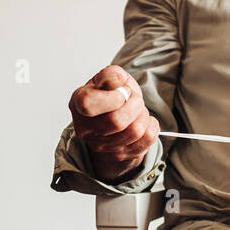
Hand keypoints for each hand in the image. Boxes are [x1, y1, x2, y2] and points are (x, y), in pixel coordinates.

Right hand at [68, 65, 159, 181]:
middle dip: (134, 104)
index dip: (113, 97)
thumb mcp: (108, 78)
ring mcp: (101, 145)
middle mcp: (85, 129)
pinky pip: (147, 138)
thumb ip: (110, 74)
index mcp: (77, 104)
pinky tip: (142, 120)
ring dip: (143, 114)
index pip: (88, 104)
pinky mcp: (120, 154)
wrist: (115, 118)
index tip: (122, 91)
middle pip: (116, 121)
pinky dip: (151, 124)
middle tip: (134, 98)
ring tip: (137, 109)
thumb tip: (117, 79)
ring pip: (134, 131)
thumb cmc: (110, 95)